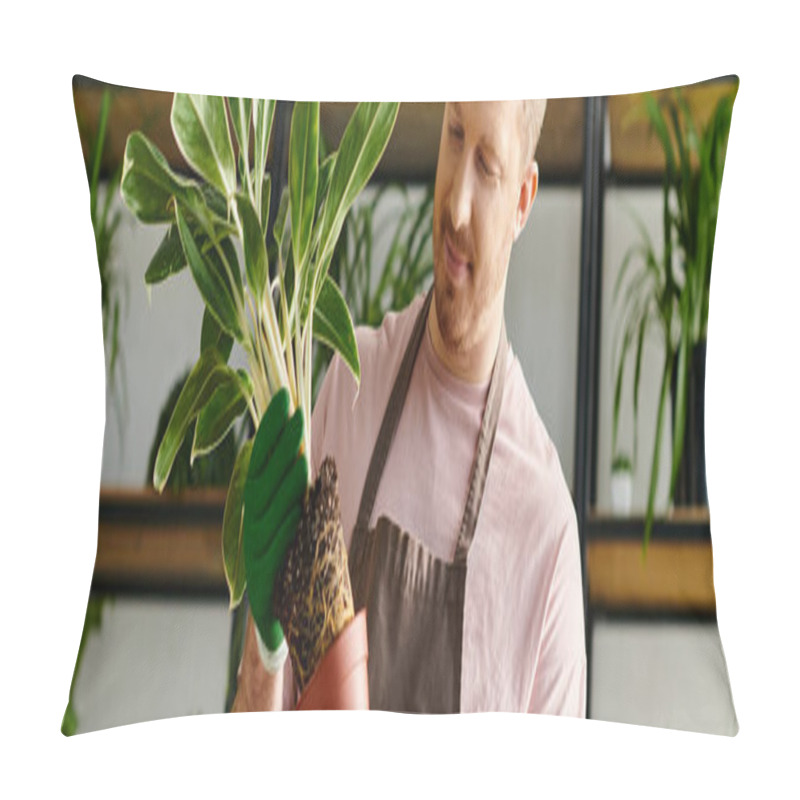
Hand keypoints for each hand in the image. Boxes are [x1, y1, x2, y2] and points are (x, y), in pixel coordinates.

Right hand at [243, 388, 307, 669]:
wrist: (279, 611)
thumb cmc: (289, 556)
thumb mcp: (291, 514)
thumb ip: (292, 483)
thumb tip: (301, 444)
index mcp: (256, 502)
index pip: (261, 457)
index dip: (271, 428)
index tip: (285, 397)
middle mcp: (251, 518)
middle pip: (261, 475)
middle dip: (277, 443)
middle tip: (295, 412)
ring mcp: (255, 543)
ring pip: (267, 505)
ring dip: (283, 477)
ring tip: (300, 452)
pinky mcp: (265, 568)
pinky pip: (276, 540)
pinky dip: (286, 520)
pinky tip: (298, 504)